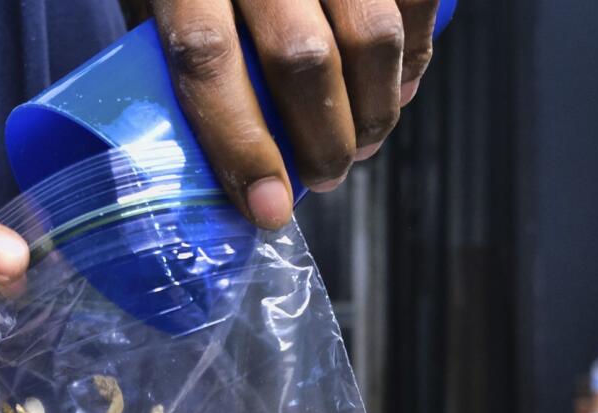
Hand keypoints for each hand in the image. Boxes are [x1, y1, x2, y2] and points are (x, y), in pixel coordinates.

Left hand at [152, 0, 437, 226]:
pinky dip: (414, 56)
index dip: (239, 143)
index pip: (207, 57)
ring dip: (374, 110)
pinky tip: (399, 88)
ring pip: (371, 36)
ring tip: (362, 143)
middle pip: (302, 58)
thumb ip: (182, 43)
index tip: (268, 207)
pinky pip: (414, 1)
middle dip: (322, 141)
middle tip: (325, 177)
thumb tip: (214, 146)